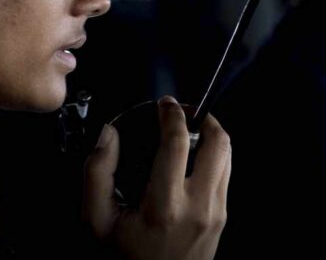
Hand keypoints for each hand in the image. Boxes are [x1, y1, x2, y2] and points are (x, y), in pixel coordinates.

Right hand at [83, 96, 230, 259]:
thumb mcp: (98, 221)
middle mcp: (197, 207)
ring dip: (213, 135)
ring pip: (228, 156)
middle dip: (203, 117)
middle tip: (184, 111)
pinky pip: (226, 174)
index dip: (172, 114)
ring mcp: (215, 213)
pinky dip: (214, 156)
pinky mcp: (221, 218)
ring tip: (192, 129)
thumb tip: (109, 135)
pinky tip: (194, 157)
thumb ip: (98, 173)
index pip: (177, 143)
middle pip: (218, 143)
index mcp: (165, 206)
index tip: (165, 104)